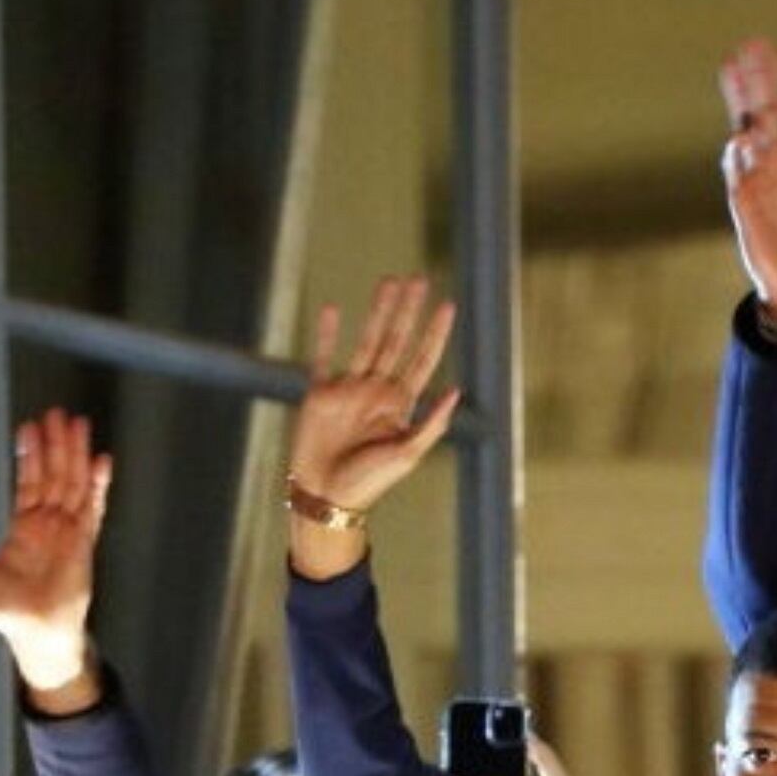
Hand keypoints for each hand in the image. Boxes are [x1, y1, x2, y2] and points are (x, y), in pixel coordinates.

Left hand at [0, 410, 109, 695]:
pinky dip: (98, 485)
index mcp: (25, 529)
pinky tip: (102, 463)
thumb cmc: (10, 611)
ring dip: (75, 455)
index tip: (30, 428)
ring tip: (78, 426)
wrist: (37, 633)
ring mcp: (69, 532)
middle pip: (54, 475)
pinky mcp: (84, 543)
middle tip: (58, 414)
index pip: (29, 483)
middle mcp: (49, 525)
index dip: (30, 455)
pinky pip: (93, 508)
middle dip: (56, 445)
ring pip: (73, 484)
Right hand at [290, 276, 459, 514]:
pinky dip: (327, 334)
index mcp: (401, 404)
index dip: (435, 333)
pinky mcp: (319, 394)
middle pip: (396, 341)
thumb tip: (457, 391)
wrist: (327, 496)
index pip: (423, 359)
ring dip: (378, 312)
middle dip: (408, 311)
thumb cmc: (370, 482)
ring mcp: (348, 389)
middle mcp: (377, 391)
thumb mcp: (407, 455)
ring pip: (366, 340)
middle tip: (418, 279)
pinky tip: (334, 309)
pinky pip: (323, 358)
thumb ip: (431, 423)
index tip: (447, 305)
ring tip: (389, 282)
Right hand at [719, 38, 776, 326]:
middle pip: (768, 111)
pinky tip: (741, 133)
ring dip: (739, 100)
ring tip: (730, 66)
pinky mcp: (742, 198)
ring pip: (746, 129)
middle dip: (760, 79)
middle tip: (752, 43)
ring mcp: (760, 177)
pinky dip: (737, 150)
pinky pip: (736, 167)